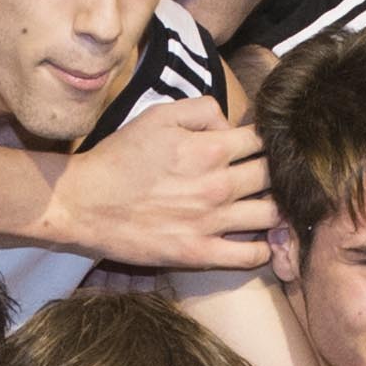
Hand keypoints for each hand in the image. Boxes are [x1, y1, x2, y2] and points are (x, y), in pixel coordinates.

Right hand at [41, 93, 271, 269]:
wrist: (84, 203)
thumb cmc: (119, 157)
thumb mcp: (158, 115)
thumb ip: (203, 110)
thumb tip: (231, 125)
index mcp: (210, 148)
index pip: (264, 140)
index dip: (270, 140)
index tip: (266, 147)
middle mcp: (218, 185)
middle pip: (275, 176)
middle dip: (281, 173)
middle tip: (276, 177)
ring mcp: (211, 222)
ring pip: (272, 215)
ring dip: (279, 209)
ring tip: (273, 206)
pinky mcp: (199, 253)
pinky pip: (251, 256)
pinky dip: (264, 248)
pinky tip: (258, 240)